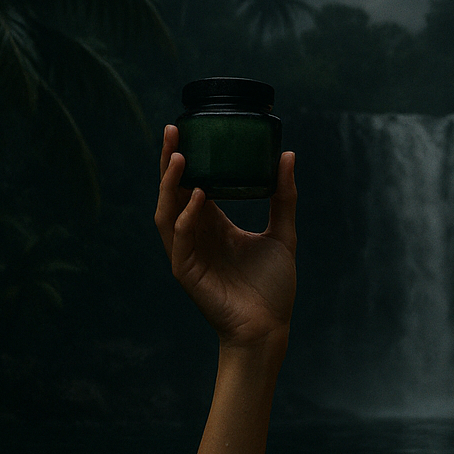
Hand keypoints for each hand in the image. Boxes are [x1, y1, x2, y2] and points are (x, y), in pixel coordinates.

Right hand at [154, 124, 297, 345]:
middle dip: (170, 160)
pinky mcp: (187, 271)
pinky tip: (198, 198)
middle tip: (174, 129)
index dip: (188, 156)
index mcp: (214, 223)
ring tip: (179, 157)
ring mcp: (188, 252)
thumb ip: (283, 197)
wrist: (269, 326)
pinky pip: (179, 239)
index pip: (192, 182)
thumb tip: (287, 155)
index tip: (189, 128)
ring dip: (170, 184)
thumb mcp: (283, 234)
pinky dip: (186, 217)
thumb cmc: (273, 286)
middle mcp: (196, 234)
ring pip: (167, 212)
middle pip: (173, 191)